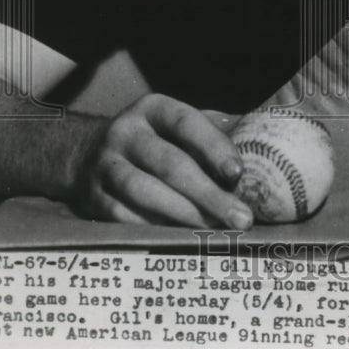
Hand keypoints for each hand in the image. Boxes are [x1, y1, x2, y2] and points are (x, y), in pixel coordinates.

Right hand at [71, 94, 253, 227]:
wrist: (84, 155)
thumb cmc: (153, 142)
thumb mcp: (176, 125)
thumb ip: (214, 131)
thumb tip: (264, 141)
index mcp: (153, 109)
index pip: (186, 122)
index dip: (213, 146)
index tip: (238, 173)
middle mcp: (126, 131)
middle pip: (169, 163)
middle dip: (208, 194)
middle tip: (241, 218)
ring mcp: (104, 163)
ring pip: (144, 190)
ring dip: (183, 214)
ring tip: (213, 232)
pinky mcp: (91, 195)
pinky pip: (122, 215)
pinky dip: (151, 228)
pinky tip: (177, 238)